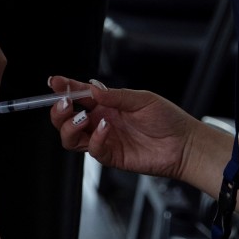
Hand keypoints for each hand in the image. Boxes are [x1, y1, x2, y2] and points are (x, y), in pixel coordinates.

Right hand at [49, 76, 197, 180]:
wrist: (184, 144)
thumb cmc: (167, 119)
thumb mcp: (142, 99)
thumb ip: (115, 95)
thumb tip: (92, 88)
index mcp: (105, 105)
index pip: (78, 95)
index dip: (63, 88)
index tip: (54, 82)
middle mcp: (99, 122)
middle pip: (65, 120)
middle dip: (58, 111)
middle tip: (64, 103)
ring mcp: (103, 140)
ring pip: (70, 137)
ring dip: (69, 127)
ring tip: (81, 118)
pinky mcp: (110, 156)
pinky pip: (92, 149)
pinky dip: (95, 138)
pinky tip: (105, 128)